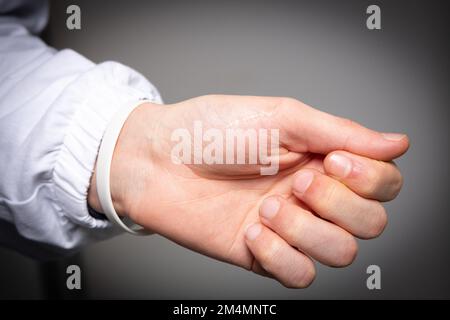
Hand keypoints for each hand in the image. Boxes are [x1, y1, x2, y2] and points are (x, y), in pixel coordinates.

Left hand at [88, 95, 408, 287]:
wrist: (159, 159)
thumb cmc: (213, 129)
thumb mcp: (281, 117)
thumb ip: (340, 132)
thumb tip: (398, 143)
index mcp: (322, 159)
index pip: (384, 183)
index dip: (369, 178)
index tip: (330, 159)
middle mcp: (312, 197)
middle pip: (372, 223)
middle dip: (338, 203)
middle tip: (297, 180)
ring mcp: (289, 229)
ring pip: (341, 253)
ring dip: (307, 229)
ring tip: (267, 206)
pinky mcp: (262, 255)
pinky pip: (300, 275)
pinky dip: (280, 255)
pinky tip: (252, 231)